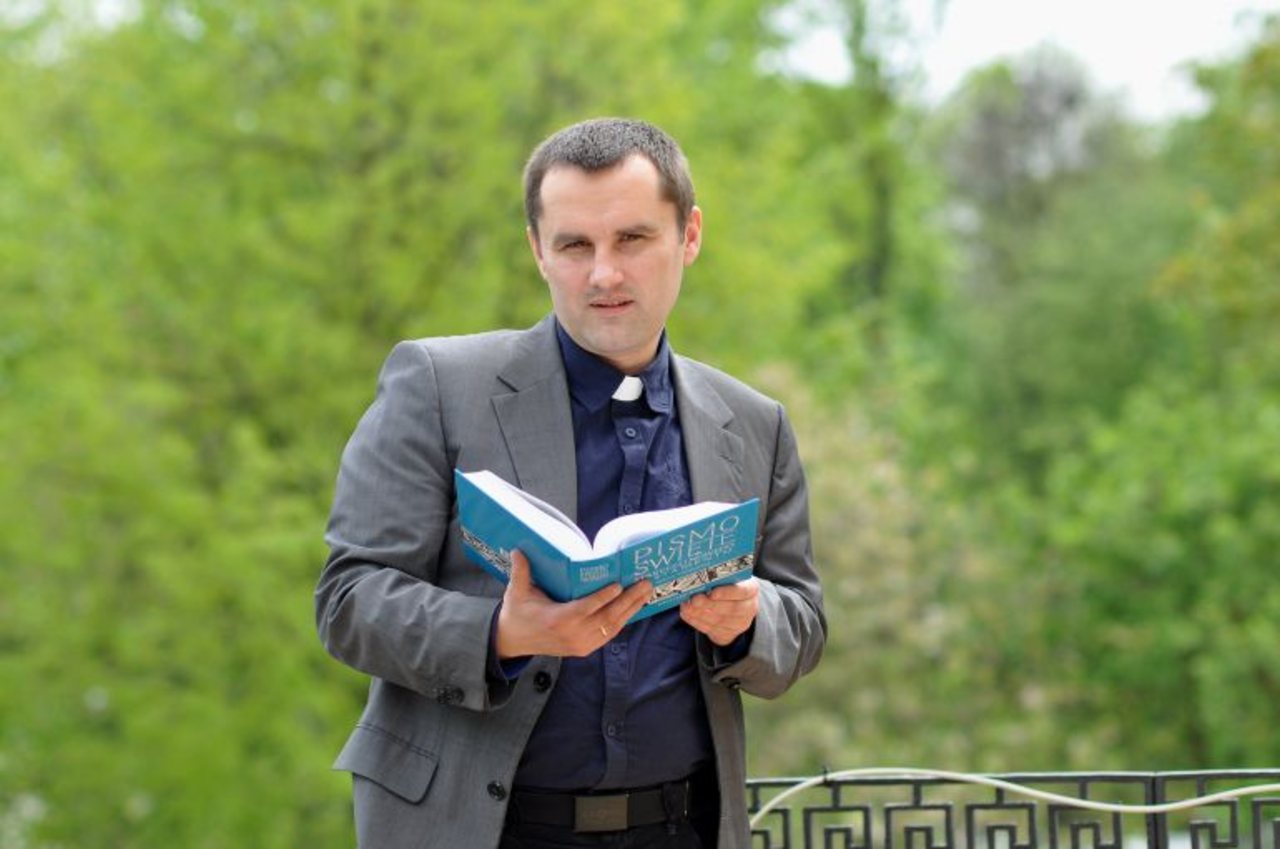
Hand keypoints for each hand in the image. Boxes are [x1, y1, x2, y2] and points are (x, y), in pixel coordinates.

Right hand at [496, 550, 651, 658]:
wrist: (513, 642)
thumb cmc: (517, 614)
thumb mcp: (516, 593)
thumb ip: (520, 572)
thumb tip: (517, 550)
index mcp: (557, 619)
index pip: (585, 608)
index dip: (603, 598)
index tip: (618, 585)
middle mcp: (572, 634)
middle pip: (607, 617)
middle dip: (629, 600)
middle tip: (645, 583)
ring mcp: (580, 644)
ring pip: (612, 627)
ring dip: (631, 610)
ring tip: (646, 593)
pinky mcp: (584, 648)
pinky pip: (608, 634)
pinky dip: (622, 621)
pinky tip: (634, 608)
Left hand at [680, 578, 758, 645]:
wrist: (732, 601)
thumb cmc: (726, 583)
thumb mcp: (726, 576)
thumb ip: (716, 576)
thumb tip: (698, 574)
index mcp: (751, 589)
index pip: (743, 591)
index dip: (727, 593)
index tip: (712, 592)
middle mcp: (748, 608)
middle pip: (731, 609)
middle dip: (710, 605)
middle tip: (694, 599)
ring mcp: (739, 623)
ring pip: (720, 621)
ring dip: (700, 614)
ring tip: (687, 606)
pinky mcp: (727, 634)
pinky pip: (711, 630)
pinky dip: (696, 621)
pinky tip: (687, 613)